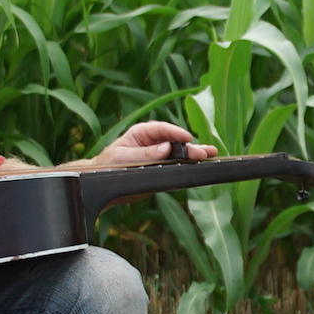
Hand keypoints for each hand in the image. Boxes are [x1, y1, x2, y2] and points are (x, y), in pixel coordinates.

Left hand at [91, 121, 216, 166]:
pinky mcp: (162, 168)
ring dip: (193, 154)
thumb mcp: (125, 158)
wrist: (103, 183)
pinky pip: (177, 166)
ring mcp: (159, 155)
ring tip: (210, 155)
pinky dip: (189, 165)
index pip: (162, 129)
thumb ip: (145, 154)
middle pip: (174, 142)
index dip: (175, 133)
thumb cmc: (110, 165)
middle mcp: (154, 142)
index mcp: (142, 133)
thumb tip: (165, 149)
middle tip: (204, 152)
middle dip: (189, 147)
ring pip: (179, 153)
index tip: (187, 138)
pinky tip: (202, 164)